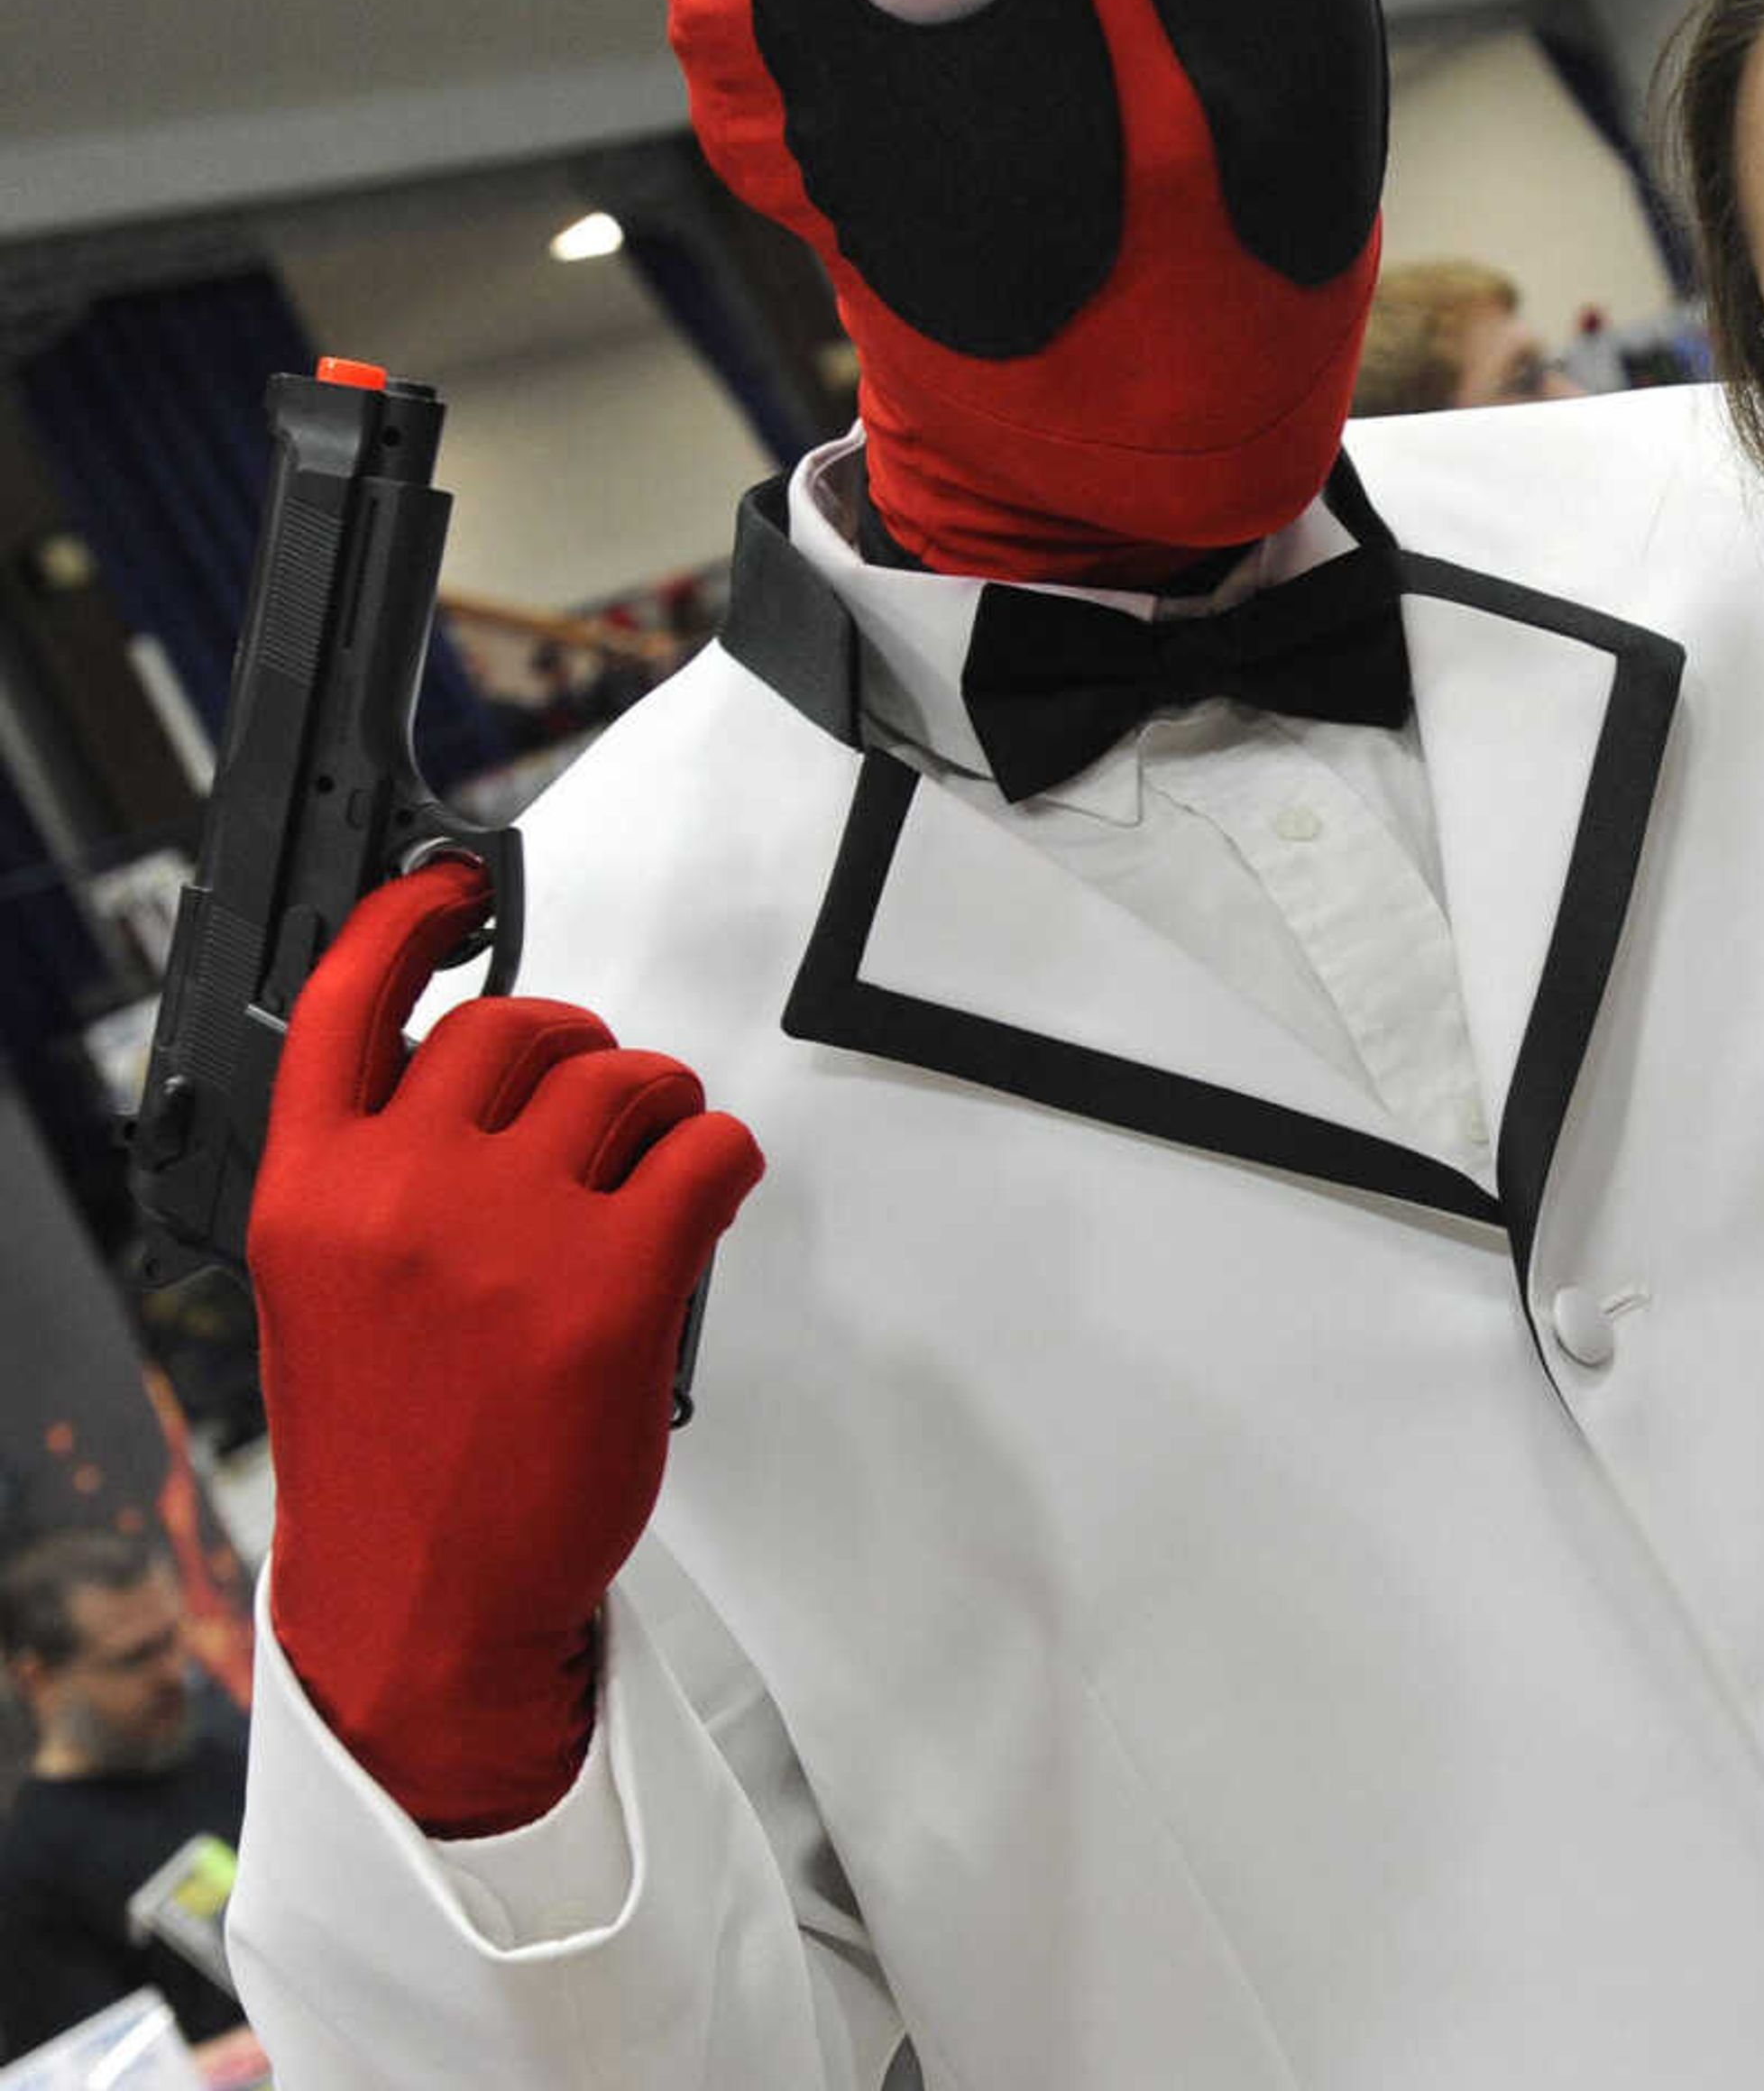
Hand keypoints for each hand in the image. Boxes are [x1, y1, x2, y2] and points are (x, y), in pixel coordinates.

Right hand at [254, 858, 759, 1835]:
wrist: (427, 1602)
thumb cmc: (393, 1456)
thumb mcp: (326, 1298)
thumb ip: (373, 1184)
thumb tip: (463, 1091)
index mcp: (310, 1195)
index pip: (345, 1006)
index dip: (405, 922)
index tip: (453, 889)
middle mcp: (401, 1195)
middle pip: (519, 1026)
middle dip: (577, 1051)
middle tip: (596, 1112)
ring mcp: (511, 1234)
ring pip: (627, 1079)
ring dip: (659, 1109)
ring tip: (649, 1175)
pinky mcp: (617, 1282)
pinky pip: (710, 1151)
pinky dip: (723, 1163)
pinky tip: (703, 1204)